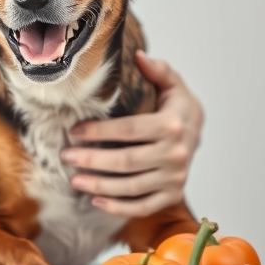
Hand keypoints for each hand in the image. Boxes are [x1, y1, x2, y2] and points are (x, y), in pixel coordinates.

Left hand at [62, 50, 203, 216]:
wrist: (199, 134)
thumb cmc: (176, 108)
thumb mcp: (172, 84)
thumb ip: (157, 70)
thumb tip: (138, 56)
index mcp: (172, 125)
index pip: (128, 130)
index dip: (98, 131)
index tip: (74, 131)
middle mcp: (176, 154)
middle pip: (126, 161)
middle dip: (91, 160)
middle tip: (66, 156)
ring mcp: (174, 178)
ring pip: (131, 187)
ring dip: (99, 186)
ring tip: (74, 179)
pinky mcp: (173, 195)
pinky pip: (143, 206)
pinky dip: (119, 208)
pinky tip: (96, 201)